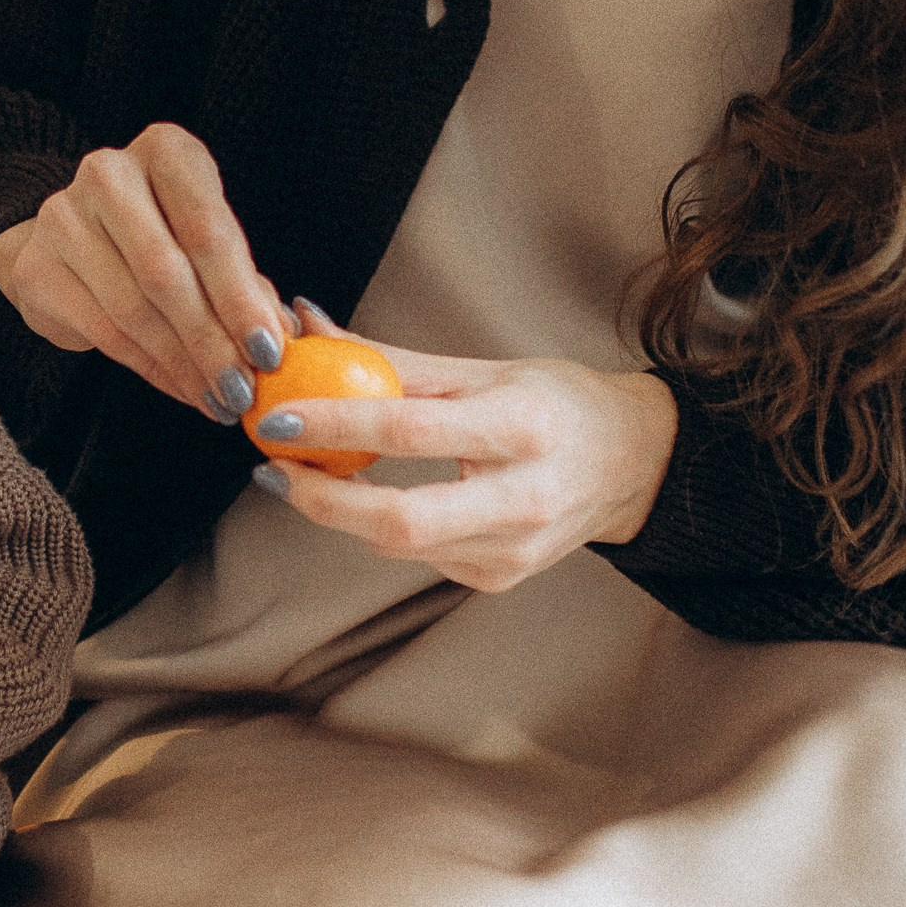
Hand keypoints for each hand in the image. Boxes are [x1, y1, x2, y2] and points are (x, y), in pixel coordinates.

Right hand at [0, 123, 293, 420]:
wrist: (72, 239)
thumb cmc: (164, 234)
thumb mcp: (209, 241)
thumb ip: (246, 284)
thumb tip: (285, 340)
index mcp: (165, 150)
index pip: (207, 229)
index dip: (239, 297)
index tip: (269, 352)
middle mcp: (108, 173)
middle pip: (165, 272)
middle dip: (211, 341)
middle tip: (244, 390)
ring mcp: (63, 218)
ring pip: (133, 309)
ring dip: (183, 364)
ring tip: (219, 399)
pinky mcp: (36, 268)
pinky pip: (104, 333)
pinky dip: (152, 370)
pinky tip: (183, 389)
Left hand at [247, 316, 678, 593]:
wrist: (633, 465)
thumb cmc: (554, 403)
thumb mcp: (483, 369)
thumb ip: (393, 361)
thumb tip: (307, 328)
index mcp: (524, 427)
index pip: (412, 431)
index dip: (336, 426)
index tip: (278, 418)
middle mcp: (525, 497)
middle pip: (399, 521)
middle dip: (320, 501)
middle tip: (272, 469)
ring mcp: (514, 550)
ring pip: (398, 544)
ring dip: (340, 511)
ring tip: (306, 472)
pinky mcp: (500, 578)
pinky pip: (419, 554)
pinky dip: (382, 526)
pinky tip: (374, 497)